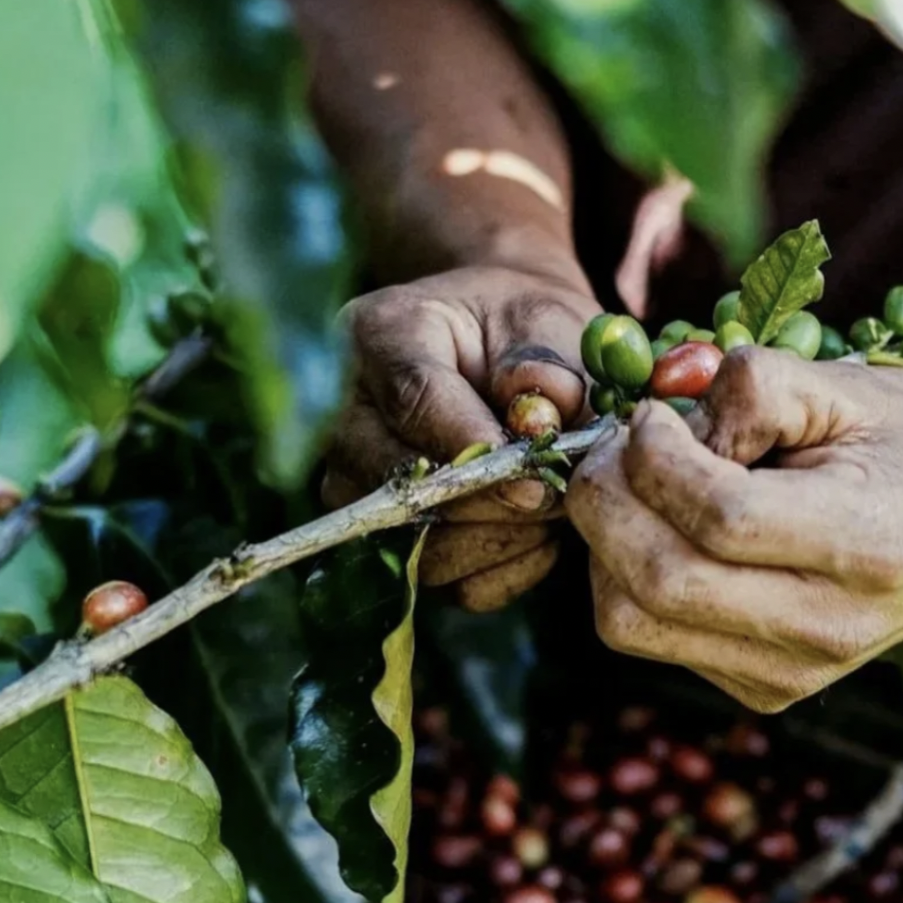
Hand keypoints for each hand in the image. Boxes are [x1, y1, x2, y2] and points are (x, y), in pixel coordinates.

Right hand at [323, 265, 600, 610]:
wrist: (503, 353)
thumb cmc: (522, 331)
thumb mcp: (546, 321)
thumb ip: (546, 363)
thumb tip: (539, 418)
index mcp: (380, 334)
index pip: (412, 398)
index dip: (471, 443)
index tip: (529, 476)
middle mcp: (346, 414)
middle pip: (400, 480)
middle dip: (490, 500)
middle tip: (556, 495)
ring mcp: (355, 483)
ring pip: (420, 543)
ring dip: (501, 538)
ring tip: (551, 506)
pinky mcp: (383, 539)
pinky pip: (444, 581)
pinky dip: (502, 567)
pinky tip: (536, 533)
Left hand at [565, 347, 902, 711]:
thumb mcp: (850, 387)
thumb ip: (755, 387)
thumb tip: (663, 419)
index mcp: (865, 544)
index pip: (720, 518)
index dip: (657, 458)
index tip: (651, 415)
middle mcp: (826, 626)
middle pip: (657, 581)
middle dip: (605, 500)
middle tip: (616, 446)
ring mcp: (791, 673)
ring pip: (631, 622)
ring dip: (605, 543)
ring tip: (636, 486)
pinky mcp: (763, 691)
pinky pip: (648, 636)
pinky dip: (629, 577)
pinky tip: (667, 530)